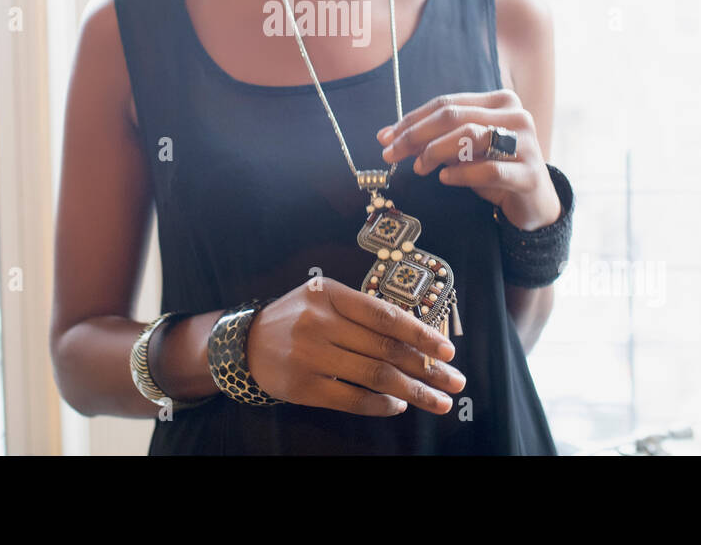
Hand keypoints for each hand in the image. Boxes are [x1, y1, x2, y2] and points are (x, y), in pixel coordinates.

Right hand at [244, 279, 466, 415]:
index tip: (447, 350)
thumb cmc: (297, 318)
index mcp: (331, 294)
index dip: (420, 334)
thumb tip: (417, 340)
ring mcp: (310, 356)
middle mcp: (320, 322)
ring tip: (438, 401)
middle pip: (385, 348)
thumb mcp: (325, 299)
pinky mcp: (303, 387)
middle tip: (455, 381)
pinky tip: (400, 405)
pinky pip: (352, 399)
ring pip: (374, 375)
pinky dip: (381, 405)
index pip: (385, 315)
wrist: (245, 343)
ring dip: (413, 391)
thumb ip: (363, 312)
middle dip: (426, 368)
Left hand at [377, 89, 561, 230]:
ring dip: (435, 152)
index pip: (447, 104)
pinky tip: (445, 178)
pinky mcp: (529, 174)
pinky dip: (460, 174)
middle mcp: (515, 116)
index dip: (412, 119)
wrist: (534, 202)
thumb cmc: (494, 169)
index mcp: (499, 101)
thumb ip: (436, 138)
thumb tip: (390, 136)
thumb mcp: (464, 149)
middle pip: (454, 117)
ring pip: (470, 136)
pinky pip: (488, 170)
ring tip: (420, 168)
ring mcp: (525, 144)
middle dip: (415, 135)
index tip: (385, 137)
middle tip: (391, 154)